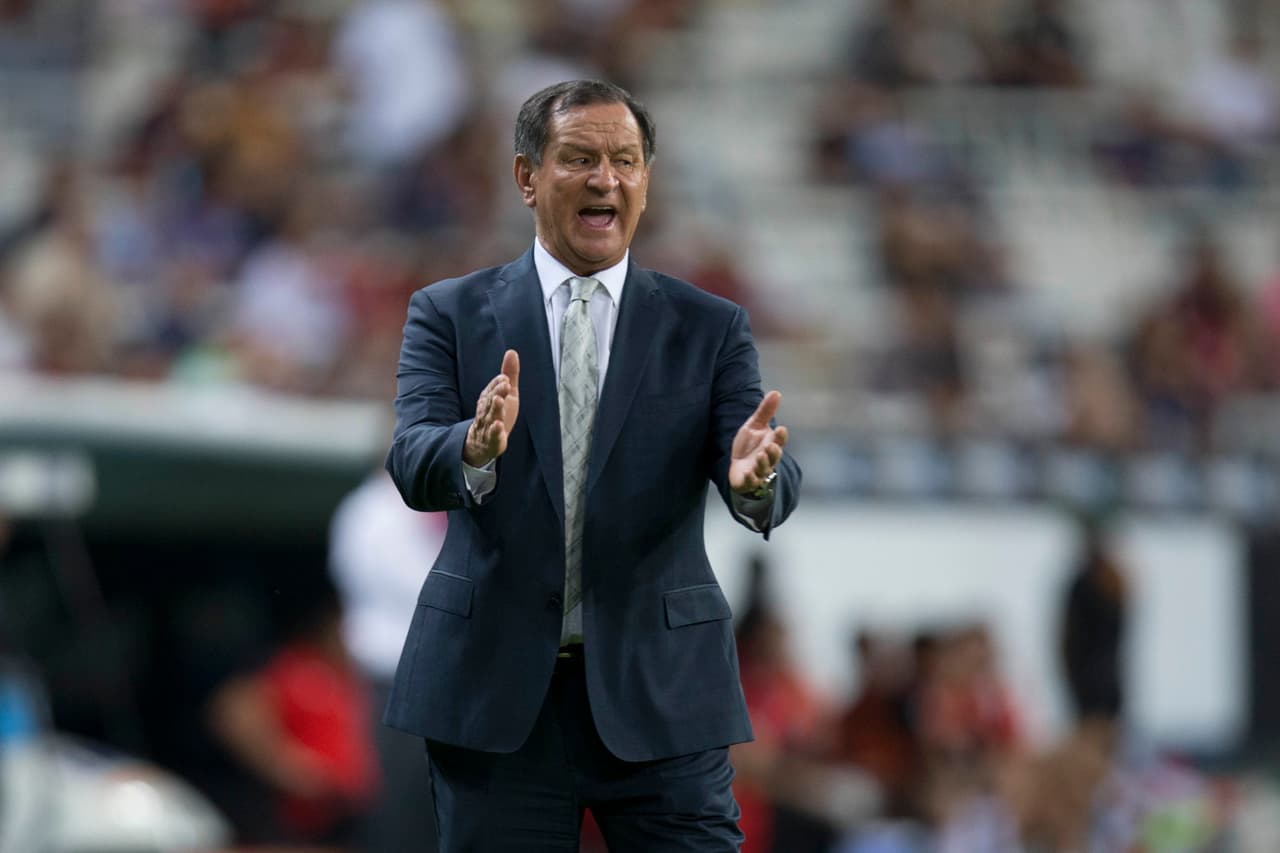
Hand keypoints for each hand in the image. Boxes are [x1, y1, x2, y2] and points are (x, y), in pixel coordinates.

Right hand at [463, 349, 519, 466]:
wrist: (483, 443)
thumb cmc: (498, 414)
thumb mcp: (507, 393)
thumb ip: (510, 374)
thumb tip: (511, 351)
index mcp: (488, 399)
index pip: (491, 390)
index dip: (498, 384)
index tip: (506, 378)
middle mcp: (486, 411)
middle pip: (490, 401)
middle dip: (497, 392)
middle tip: (505, 384)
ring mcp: (487, 426)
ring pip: (490, 417)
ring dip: (495, 408)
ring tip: (500, 400)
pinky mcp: (492, 440)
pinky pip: (492, 436)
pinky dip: (494, 431)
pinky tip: (498, 425)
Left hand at [729, 390, 787, 495]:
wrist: (738, 466)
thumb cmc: (749, 445)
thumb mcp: (754, 425)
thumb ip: (765, 411)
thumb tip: (776, 392)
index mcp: (770, 444)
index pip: (779, 441)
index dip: (780, 436)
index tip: (780, 429)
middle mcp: (767, 459)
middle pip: (774, 457)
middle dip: (773, 452)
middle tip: (770, 445)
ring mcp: (758, 471)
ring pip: (764, 469)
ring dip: (763, 463)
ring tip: (760, 455)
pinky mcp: (747, 481)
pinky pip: (751, 481)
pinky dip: (750, 478)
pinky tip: (748, 473)